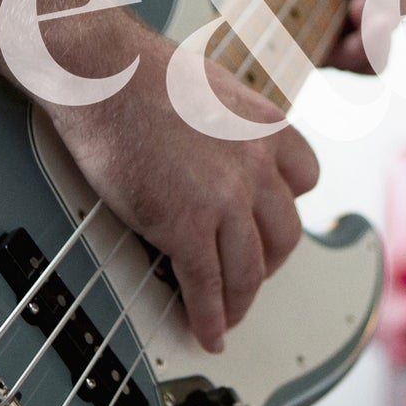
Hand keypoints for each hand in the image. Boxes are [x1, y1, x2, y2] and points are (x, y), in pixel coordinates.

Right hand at [45, 21, 319, 352]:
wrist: (101, 74)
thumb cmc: (138, 73)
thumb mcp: (211, 87)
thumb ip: (228, 122)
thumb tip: (216, 141)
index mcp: (266, 126)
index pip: (305, 178)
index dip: (285, 207)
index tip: (270, 223)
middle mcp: (257, 164)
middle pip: (284, 234)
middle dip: (268, 263)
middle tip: (249, 274)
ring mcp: (225, 199)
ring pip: (250, 270)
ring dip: (241, 300)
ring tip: (228, 315)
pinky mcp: (187, 226)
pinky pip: (207, 287)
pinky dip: (209, 318)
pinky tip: (206, 332)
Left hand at [194, 0, 404, 73]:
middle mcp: (346, 10)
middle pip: (388, 24)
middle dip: (382, 14)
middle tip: (355, 2)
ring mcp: (324, 38)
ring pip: (370, 59)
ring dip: (369, 46)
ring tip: (348, 37)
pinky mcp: (297, 59)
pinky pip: (325, 73)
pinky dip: (328, 66)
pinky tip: (310, 53)